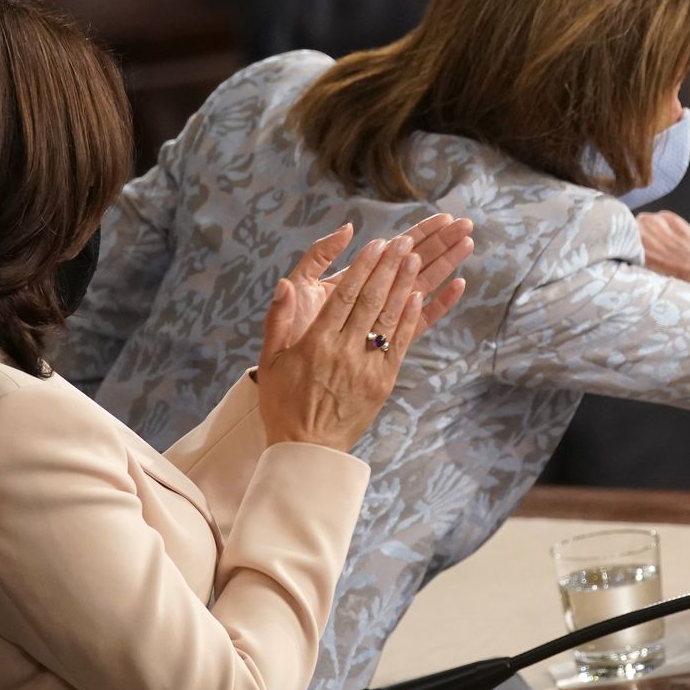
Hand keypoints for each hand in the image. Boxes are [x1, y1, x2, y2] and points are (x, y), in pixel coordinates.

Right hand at [255, 221, 472, 450]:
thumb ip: (278, 319)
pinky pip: (400, 343)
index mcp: (316, 343)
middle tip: (403, 242)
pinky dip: (410, 318)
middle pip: (371, 300)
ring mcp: (367, 366)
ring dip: (404, 285)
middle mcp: (345, 351)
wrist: (309, 448)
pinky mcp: (384, 381)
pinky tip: (419, 295)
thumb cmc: (284, 403)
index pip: (344, 296)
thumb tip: (285, 283)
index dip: (363, 268)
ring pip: (389, 318)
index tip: (376, 244)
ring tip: (415, 257)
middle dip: (388, 267)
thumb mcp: (270, 361)